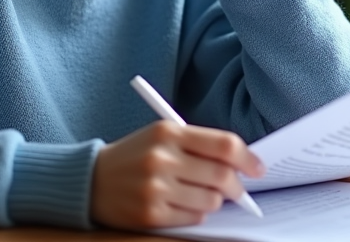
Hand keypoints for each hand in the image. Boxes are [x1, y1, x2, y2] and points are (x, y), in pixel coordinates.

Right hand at [90, 121, 264, 228]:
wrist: (91, 180)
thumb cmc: (136, 156)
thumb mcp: (162, 137)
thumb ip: (199, 145)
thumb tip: (242, 164)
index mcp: (168, 132)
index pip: (224, 144)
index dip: (248, 158)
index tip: (258, 168)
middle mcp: (162, 158)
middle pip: (222, 175)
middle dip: (236, 186)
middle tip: (238, 189)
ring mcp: (156, 188)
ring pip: (211, 200)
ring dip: (213, 200)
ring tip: (198, 193)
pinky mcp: (151, 214)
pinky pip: (194, 218)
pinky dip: (195, 213)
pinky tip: (181, 204)